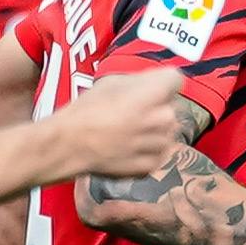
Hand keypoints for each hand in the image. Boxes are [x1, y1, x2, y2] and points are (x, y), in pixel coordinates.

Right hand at [52, 66, 192, 182]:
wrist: (69, 145)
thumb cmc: (87, 111)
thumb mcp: (113, 81)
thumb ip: (141, 82)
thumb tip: (153, 85)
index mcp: (155, 92)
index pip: (175, 79)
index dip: (161, 83)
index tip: (151, 88)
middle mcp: (164, 118)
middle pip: (171, 107)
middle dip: (156, 108)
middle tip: (131, 113)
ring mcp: (159, 145)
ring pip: (166, 133)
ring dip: (152, 132)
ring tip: (126, 133)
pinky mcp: (152, 165)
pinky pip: (157, 154)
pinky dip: (145, 152)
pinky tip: (124, 148)